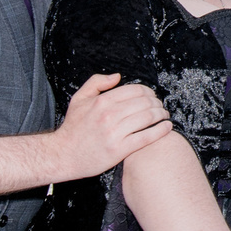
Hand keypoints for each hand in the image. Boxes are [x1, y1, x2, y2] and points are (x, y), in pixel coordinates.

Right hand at [50, 73, 171, 179]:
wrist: (63, 155)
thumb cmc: (72, 128)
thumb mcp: (79, 99)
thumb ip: (97, 82)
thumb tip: (117, 76)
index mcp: (102, 101)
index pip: (136, 90)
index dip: (149, 92)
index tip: (152, 96)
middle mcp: (110, 115)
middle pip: (145, 103)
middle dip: (157, 103)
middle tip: (160, 106)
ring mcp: (115, 133)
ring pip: (148, 118)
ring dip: (162, 115)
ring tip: (164, 116)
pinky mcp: (120, 149)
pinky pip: (147, 137)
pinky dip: (161, 130)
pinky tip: (167, 127)